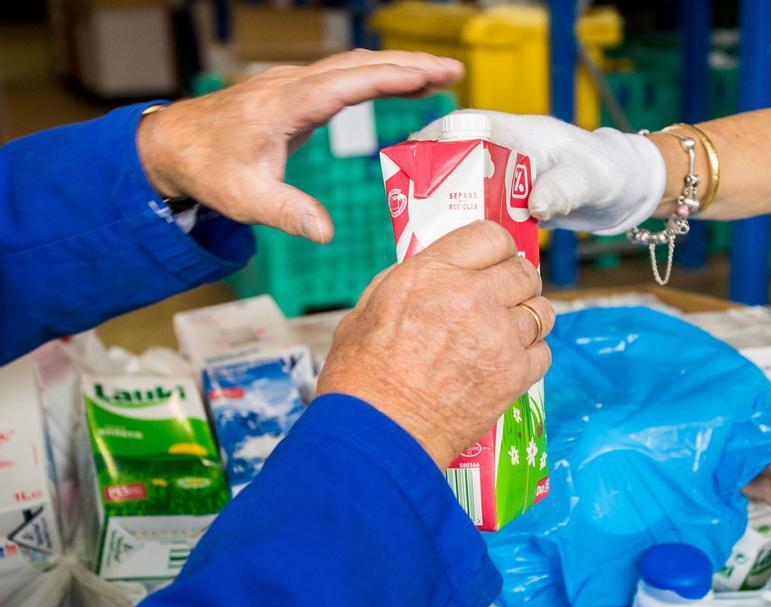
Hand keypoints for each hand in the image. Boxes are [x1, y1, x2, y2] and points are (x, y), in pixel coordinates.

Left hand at [136, 50, 462, 242]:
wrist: (173, 145)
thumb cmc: (209, 169)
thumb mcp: (246, 199)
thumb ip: (288, 214)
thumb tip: (326, 234)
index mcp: (286, 105)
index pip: (347, 83)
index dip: (390, 78)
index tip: (429, 76)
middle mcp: (292, 85)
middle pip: (360, 64)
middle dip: (409, 65)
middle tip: (454, 70)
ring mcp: (295, 84)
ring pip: (354, 64)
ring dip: (398, 66)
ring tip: (441, 75)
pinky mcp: (298, 92)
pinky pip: (346, 74)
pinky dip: (379, 74)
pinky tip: (401, 81)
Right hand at [315, 220, 553, 468]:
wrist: (378, 434)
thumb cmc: (363, 377)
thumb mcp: (370, 307)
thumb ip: (411, 281)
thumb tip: (439, 272)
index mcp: (432, 274)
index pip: (490, 236)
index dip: (495, 249)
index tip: (494, 261)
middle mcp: (472, 298)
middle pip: (523, 272)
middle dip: (516, 283)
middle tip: (504, 298)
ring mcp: (499, 337)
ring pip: (542, 312)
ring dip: (527, 320)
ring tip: (507, 333)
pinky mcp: (515, 374)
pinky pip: (544, 352)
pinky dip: (530, 357)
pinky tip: (506, 364)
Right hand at [410, 110, 664, 233]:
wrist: (623, 193)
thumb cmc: (608, 173)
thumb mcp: (589, 180)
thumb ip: (564, 188)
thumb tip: (536, 204)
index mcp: (522, 134)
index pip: (470, 124)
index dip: (438, 135)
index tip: (412, 152)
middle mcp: (510, 154)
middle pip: (460, 160)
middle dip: (435, 179)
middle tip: (410, 205)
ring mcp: (510, 181)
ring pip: (469, 190)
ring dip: (451, 209)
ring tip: (425, 232)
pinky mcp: (514, 205)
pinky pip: (485, 214)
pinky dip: (472, 228)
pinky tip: (458, 250)